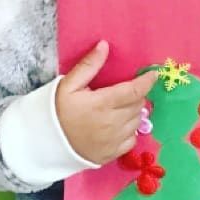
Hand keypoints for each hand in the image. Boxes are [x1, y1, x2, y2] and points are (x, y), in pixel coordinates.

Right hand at [55, 41, 156, 164]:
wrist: (45, 142)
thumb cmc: (57, 110)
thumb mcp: (68, 84)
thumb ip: (89, 65)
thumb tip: (105, 45)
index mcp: (102, 104)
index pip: (135, 91)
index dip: (147, 81)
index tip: (154, 74)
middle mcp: (112, 123)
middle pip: (138, 105)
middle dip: (136, 95)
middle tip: (124, 92)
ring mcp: (114, 140)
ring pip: (137, 121)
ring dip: (134, 112)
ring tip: (119, 108)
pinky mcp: (113, 154)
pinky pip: (133, 139)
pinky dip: (130, 130)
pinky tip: (118, 126)